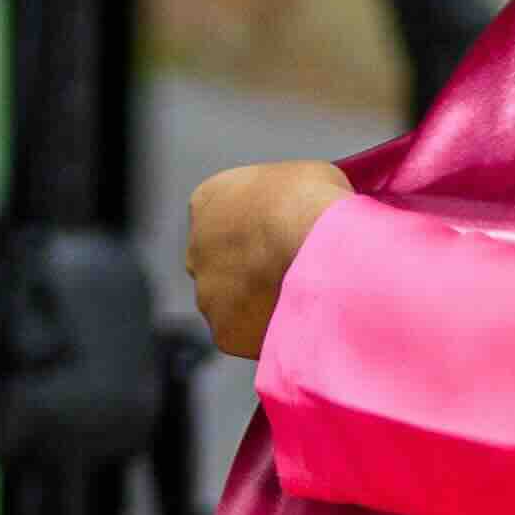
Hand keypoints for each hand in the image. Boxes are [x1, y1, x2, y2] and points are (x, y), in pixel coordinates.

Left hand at [186, 158, 354, 359]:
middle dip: (252, 273)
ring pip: (234, 306)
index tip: (282, 242)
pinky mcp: (225, 333)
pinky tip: (300, 324)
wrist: (317, 247)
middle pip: (223, 266)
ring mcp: (207, 294)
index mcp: (208, 202)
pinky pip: (249, 338)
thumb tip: (308, 214)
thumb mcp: (305, 177)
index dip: (256, 233)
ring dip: (260, 306)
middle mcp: (196, 249)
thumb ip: (290, 198)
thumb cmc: (312, 204)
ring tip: (304, 303)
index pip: (224, 219)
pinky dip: (271, 335)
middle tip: (292, 277)